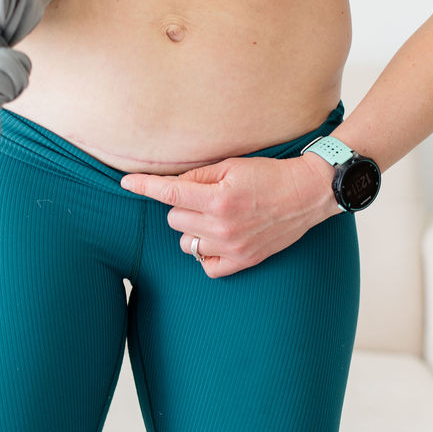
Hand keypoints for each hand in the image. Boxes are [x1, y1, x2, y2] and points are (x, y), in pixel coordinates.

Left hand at [119, 153, 341, 277]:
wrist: (307, 194)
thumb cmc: (268, 174)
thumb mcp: (231, 165)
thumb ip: (198, 176)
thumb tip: (170, 185)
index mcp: (218, 198)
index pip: (169, 193)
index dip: (143, 185)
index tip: (125, 182)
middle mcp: (223, 226)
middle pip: (174, 219)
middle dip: (181, 205)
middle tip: (204, 196)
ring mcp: (233, 247)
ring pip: (185, 242)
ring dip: (191, 228)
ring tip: (212, 216)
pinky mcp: (244, 260)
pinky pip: (205, 266)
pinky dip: (204, 253)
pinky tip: (213, 239)